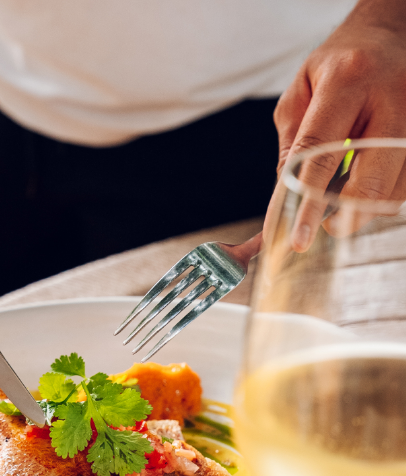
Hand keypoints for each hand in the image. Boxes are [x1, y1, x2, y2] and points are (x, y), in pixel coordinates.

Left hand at [266, 0, 405, 249]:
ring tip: (343, 203)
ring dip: (365, 210)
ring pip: (395, 191)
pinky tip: (365, 189)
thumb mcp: (301, 90)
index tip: (298, 240)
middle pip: (371, 182)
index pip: (321, 154)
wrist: (391, 31)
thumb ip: (291, 142)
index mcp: (348, 81)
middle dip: (346, 217)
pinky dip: (383, 196)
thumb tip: (284, 197)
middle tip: (328, 226)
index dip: (308, 203)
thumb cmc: (339, 63)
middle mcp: (392, 98)